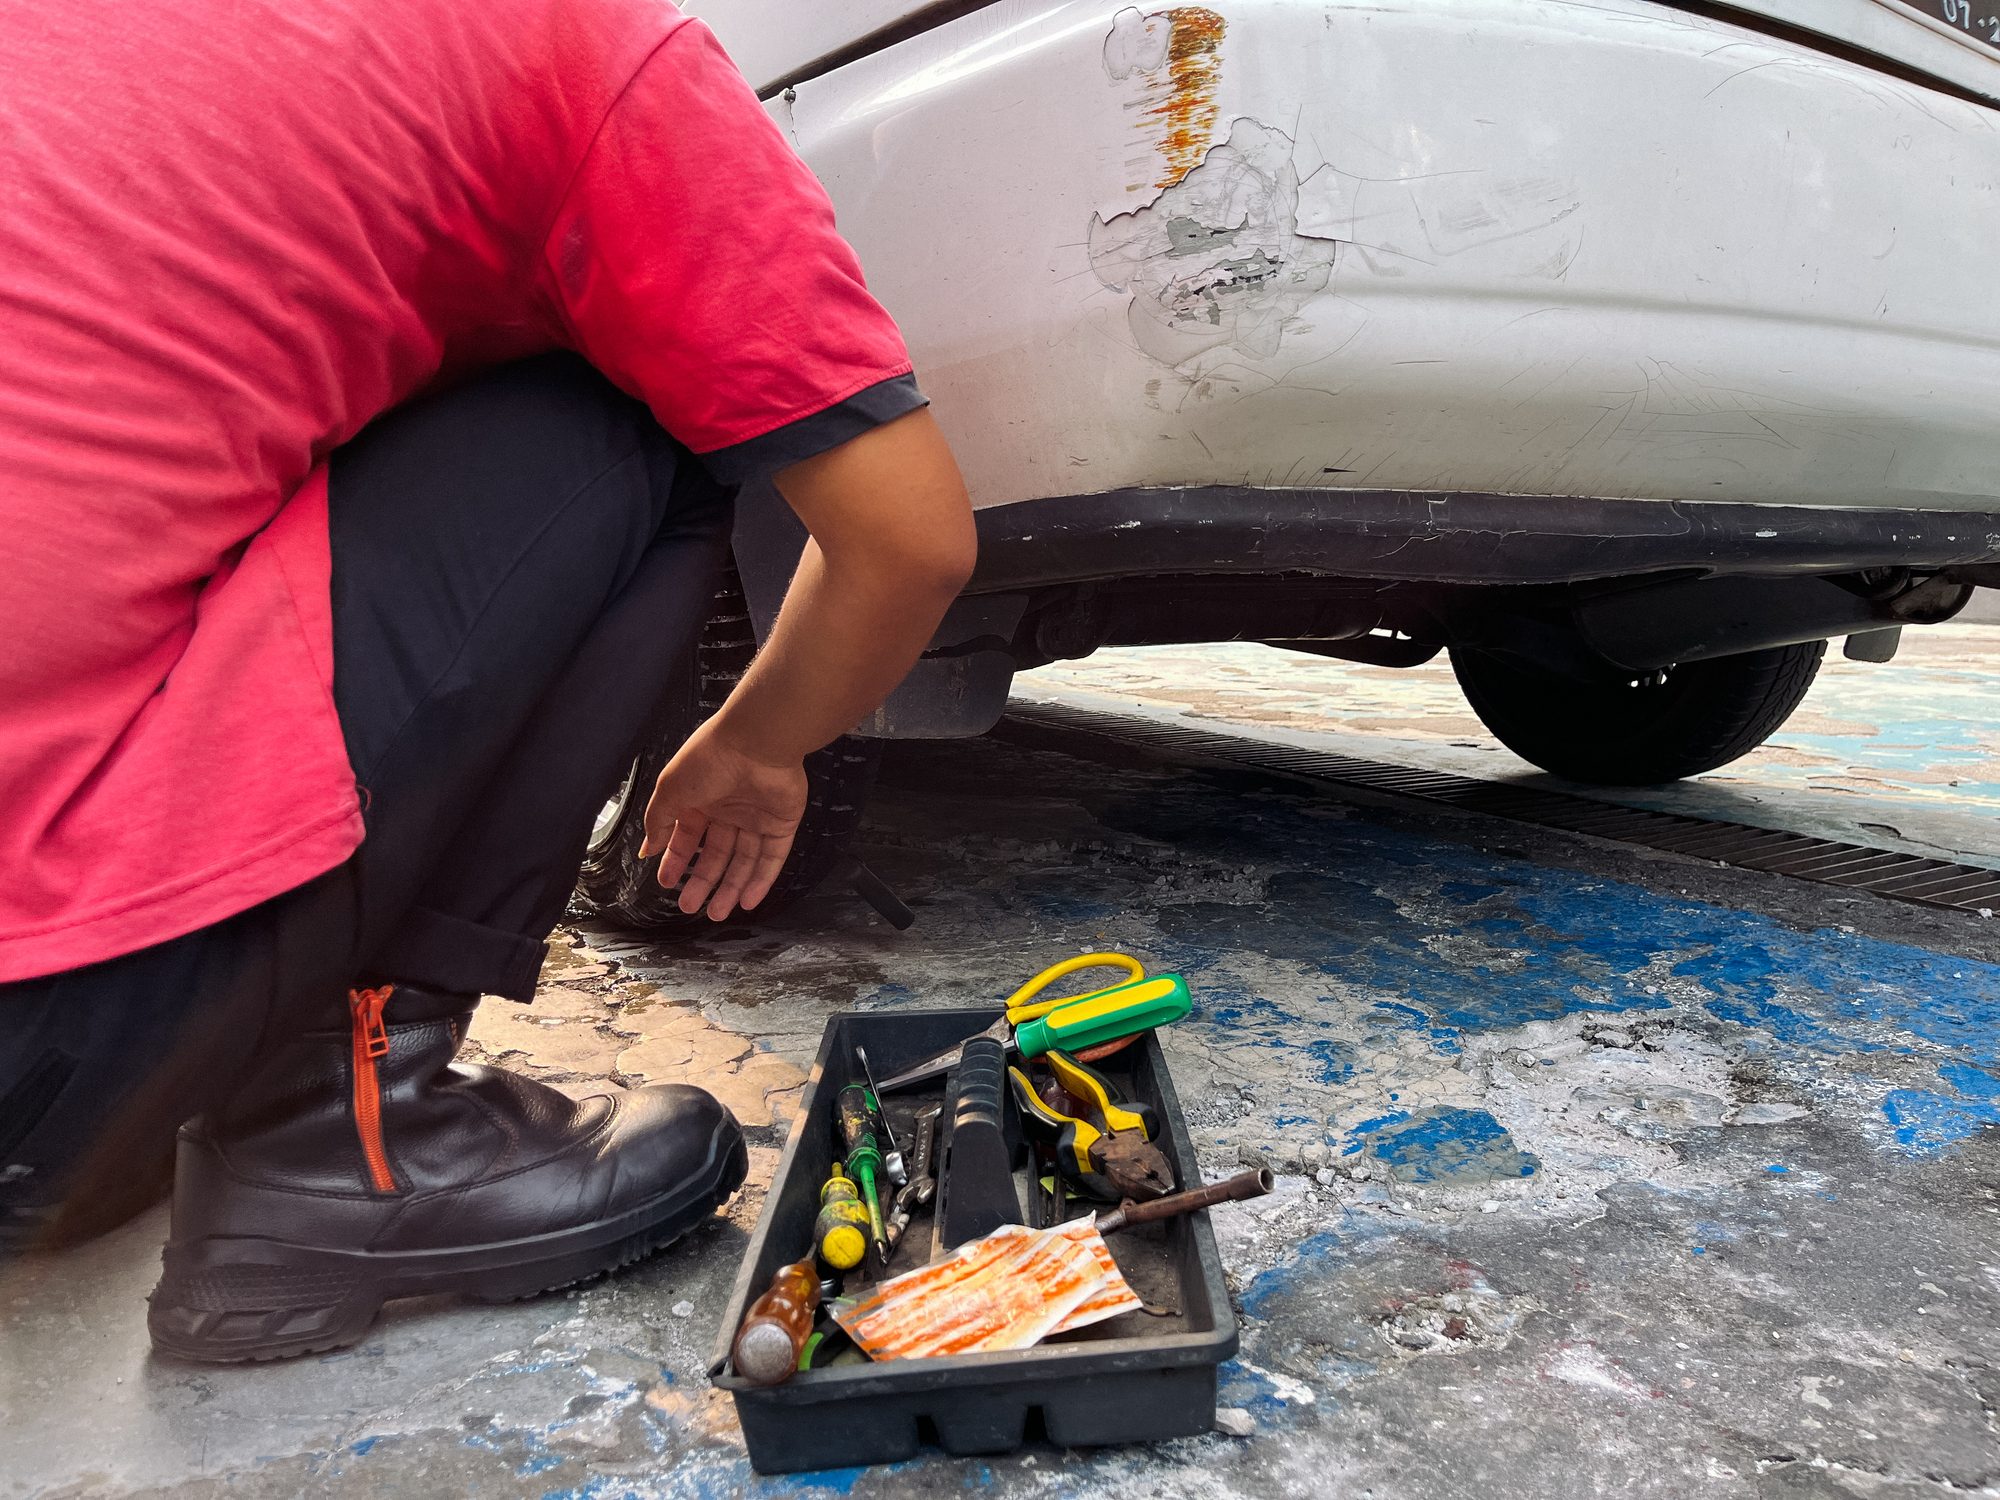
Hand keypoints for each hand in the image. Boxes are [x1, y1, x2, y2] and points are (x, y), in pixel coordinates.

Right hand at [638, 719, 809, 920]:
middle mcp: (728, 809)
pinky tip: (746, 901)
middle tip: (690, 906)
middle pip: (715, 854)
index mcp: (700, 798)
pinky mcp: (782, 823)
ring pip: (744, 861)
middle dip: (702, 881)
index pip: (687, 837)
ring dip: (730, 888)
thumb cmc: (710, 758)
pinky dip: (760, 881)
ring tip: (716, 913)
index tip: (667, 883)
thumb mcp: (670, 790)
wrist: (756, 741)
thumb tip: (647, 848)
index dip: (677, 861)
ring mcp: (756, 817)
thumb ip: (657, 821)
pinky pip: (772, 858)